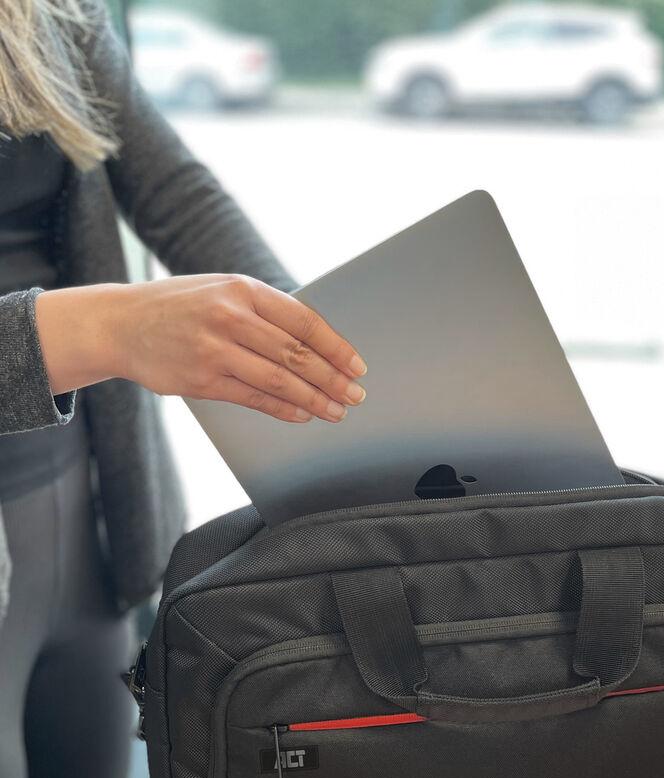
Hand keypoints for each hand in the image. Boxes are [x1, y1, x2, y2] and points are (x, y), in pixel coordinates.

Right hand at [35, 275, 366, 422]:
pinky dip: (284, 409)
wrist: (119, 324)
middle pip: (297, 355)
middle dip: (333, 379)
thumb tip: (320, 342)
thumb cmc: (182, 307)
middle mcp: (230, 317)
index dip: (336, 347)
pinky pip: (254, 398)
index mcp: (243, 290)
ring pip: (279, 381)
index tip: (357, 366)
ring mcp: (214, 350)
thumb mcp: (223, 291)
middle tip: (356, 395)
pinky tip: (304, 415)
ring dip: (315, 399)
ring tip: (337, 411)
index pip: (304, 322)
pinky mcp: (202, 380)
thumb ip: (266, 312)